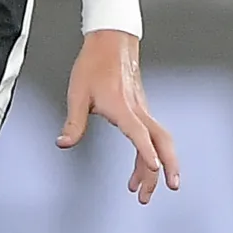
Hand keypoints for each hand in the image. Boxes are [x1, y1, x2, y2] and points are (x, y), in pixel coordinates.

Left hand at [59, 31, 181, 203]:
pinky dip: (150, 154)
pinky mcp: (142, 109)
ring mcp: (143, 110)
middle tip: (167, 189)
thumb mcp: (78, 94)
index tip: (155, 168)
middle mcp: (138, 110)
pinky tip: (142, 166)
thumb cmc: (95, 64)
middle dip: (167, 166)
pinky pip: (152, 136)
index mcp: (123, 107)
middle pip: (161, 141)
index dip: (147, 152)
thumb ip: (73, 122)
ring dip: (159, 166)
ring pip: (159, 141)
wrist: (111, 42)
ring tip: (145, 190)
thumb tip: (64, 143)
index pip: (139, 133)